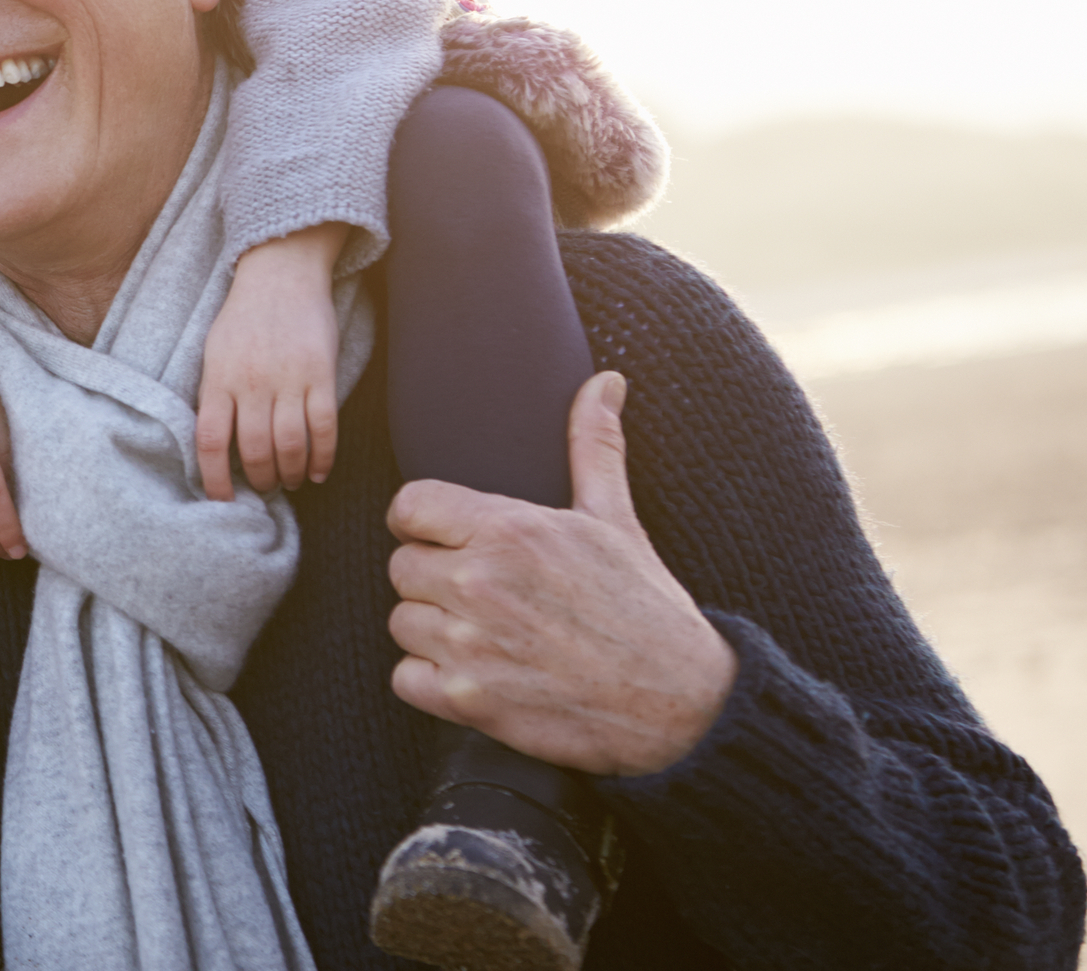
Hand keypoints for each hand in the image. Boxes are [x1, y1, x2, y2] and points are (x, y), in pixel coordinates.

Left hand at [196, 224, 345, 497]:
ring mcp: (288, 379)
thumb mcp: (213, 352)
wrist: (280, 274)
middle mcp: (251, 382)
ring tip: (290, 482)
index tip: (222, 500)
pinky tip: (319, 472)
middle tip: (264, 488)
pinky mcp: (321, 374)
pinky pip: (324, 427)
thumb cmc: (243, 317)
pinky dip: (323, 457)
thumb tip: (213, 444)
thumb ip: (214, 393)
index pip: (210, 441)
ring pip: (290, 445)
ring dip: (291, 473)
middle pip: (254, 449)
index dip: (214, 478)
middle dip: (260, 479)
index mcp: (218, 378)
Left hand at [386, 371, 738, 776]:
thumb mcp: (617, 520)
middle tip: (483, 593)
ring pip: (402, 622)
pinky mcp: (468, 701)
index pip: (408, 506)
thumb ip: (593, 445)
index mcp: (509, 530)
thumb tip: (606, 380)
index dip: (426, 523)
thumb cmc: (647, 608)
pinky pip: (404, 678)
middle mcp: (480, 583)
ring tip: (485, 633)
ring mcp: (470, 645)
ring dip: (433, 629)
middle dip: (435, 577)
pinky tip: (476, 673)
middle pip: (401, 566)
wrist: (684, 706)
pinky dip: (430, 680)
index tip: (453, 540)